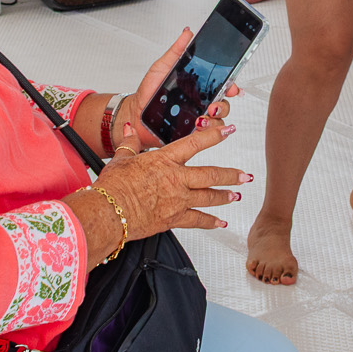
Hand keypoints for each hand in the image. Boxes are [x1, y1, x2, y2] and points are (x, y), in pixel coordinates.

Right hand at [89, 122, 247, 240]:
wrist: (109, 213)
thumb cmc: (113, 188)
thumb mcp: (121, 159)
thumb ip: (130, 142)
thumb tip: (132, 129)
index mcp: (165, 160)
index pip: (195, 143)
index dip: (214, 135)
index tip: (228, 131)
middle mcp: (176, 179)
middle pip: (210, 175)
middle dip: (230, 175)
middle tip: (243, 175)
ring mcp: (178, 200)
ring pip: (208, 197)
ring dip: (225, 196)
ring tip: (236, 195)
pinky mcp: (174, 219)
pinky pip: (198, 220)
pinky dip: (211, 222)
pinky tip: (220, 222)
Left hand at [120, 26, 242, 151]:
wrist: (136, 114)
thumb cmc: (149, 91)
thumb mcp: (162, 67)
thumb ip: (176, 51)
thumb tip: (188, 33)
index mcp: (198, 86)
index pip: (221, 85)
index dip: (231, 86)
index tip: (232, 87)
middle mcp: (201, 102)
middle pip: (224, 104)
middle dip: (224, 105)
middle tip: (213, 105)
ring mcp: (197, 118)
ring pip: (218, 121)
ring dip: (215, 120)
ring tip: (202, 118)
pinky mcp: (191, 134)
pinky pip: (206, 136)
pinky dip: (206, 133)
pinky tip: (197, 127)